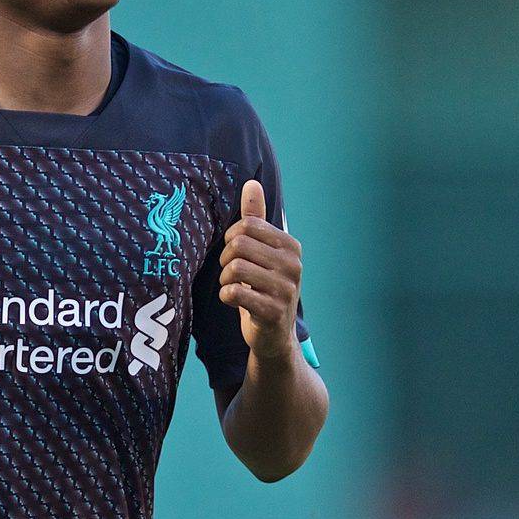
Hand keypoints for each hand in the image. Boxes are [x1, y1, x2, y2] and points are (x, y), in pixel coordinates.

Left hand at [218, 180, 302, 363]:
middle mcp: (293, 265)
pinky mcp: (273, 311)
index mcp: (290, 246)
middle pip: (238, 244)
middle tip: (232, 274)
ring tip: (233, 287)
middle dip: (225, 259)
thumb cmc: (264, 287)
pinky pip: (235, 292)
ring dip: (225, 279)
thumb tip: (251, 183)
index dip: (232, 238)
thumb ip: (256, 218)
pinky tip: (234, 300)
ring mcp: (286, 289)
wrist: (274, 335)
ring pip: (235, 268)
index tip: (236, 253)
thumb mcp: (262, 252)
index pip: (247, 225)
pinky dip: (226, 295)